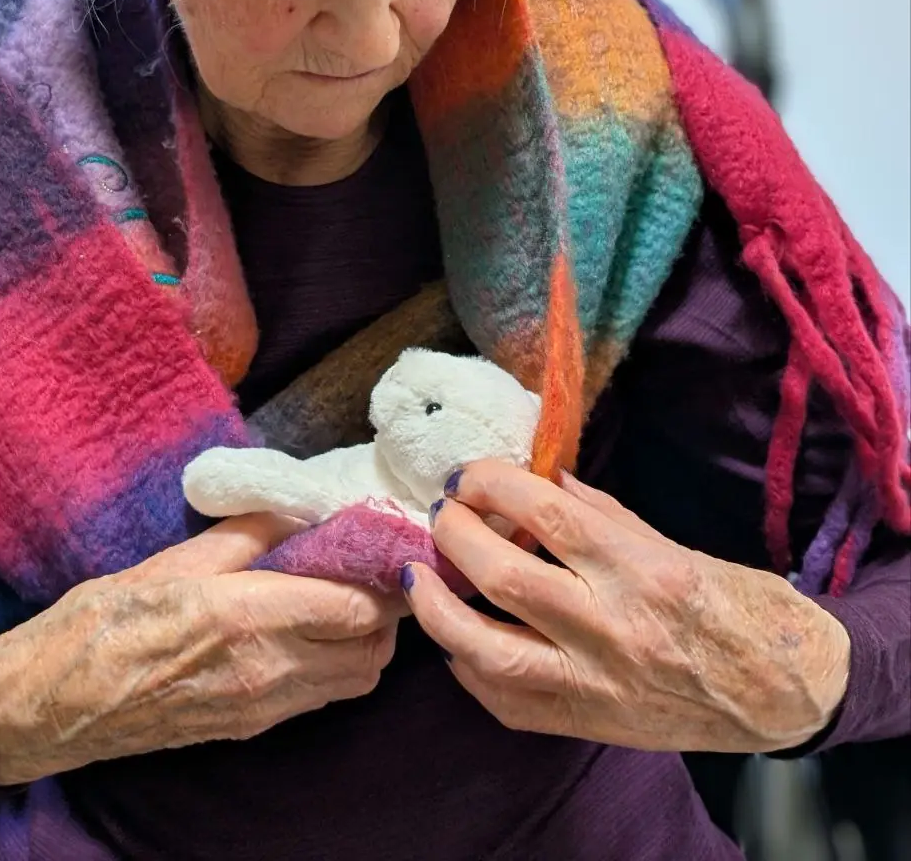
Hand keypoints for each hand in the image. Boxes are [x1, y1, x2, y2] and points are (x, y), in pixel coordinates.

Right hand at [0, 514, 401, 786]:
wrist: (50, 705)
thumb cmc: (102, 624)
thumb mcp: (173, 561)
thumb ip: (246, 534)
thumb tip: (298, 510)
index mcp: (247, 617)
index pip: (354, 607)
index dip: (384, 578)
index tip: (388, 547)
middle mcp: (265, 671)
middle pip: (370, 650)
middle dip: (386, 610)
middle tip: (374, 571)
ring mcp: (259, 707)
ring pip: (354, 681)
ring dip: (367, 642)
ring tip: (349, 600)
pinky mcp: (248, 728)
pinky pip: (319, 698)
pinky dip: (337, 667)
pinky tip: (315, 633)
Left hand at [403, 460, 850, 752]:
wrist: (779, 692)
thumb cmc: (734, 605)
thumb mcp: (674, 543)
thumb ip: (602, 515)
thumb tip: (543, 482)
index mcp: (642, 568)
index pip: (545, 512)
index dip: (491, 483)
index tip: (467, 474)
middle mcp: (613, 626)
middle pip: (505, 575)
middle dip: (456, 534)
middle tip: (442, 513)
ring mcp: (594, 683)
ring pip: (489, 650)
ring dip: (438, 609)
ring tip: (420, 577)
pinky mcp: (584, 723)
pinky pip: (505, 701)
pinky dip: (468, 667)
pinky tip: (455, 640)